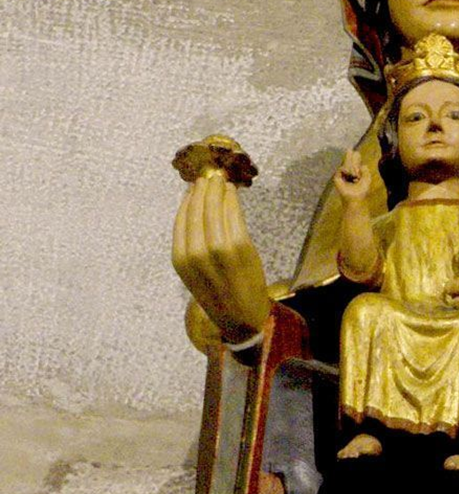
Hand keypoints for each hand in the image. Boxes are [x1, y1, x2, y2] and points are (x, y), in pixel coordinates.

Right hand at [172, 172, 270, 343]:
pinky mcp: (241, 247)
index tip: (195, 185)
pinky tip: (232, 193)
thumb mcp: (194, 272)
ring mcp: (219, 249)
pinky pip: (234, 216)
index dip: (189, 198)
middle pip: (197, 209)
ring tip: (222, 180)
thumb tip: (195, 206)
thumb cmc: (218, 294)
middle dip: (204, 189)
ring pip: (215, 209)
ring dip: (218, 190)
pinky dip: (232, 200)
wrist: (242, 319)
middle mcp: (196, 253)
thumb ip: (192, 242)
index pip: (182, 218)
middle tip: (211, 175)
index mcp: (180, 259)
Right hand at [334, 149, 371, 201]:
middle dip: (349, 156)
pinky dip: (347, 170)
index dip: (355, 157)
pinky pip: (341, 169)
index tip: (356, 152)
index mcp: (355, 174)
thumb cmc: (362, 191)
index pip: (354, 162)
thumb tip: (363, 165)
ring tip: (356, 175)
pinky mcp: (337, 178)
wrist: (355, 198)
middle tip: (350, 150)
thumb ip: (366, 171)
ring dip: (352, 167)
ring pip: (345, 164)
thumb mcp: (367, 179)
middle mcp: (348, 174)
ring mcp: (342, 176)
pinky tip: (352, 175)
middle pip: (348, 161)